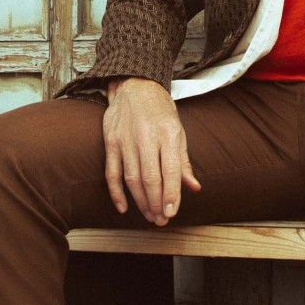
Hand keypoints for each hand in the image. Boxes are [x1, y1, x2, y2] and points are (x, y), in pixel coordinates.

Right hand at [103, 78, 201, 224]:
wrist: (135, 85)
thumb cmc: (160, 110)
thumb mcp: (178, 131)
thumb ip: (183, 161)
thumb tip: (193, 187)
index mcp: (168, 133)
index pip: (170, 170)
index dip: (171, 195)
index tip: (172, 213)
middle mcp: (146, 136)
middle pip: (150, 178)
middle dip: (156, 203)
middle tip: (161, 219)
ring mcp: (126, 139)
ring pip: (131, 178)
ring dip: (140, 201)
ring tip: (149, 215)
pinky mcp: (111, 141)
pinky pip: (111, 172)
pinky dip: (116, 192)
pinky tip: (123, 207)